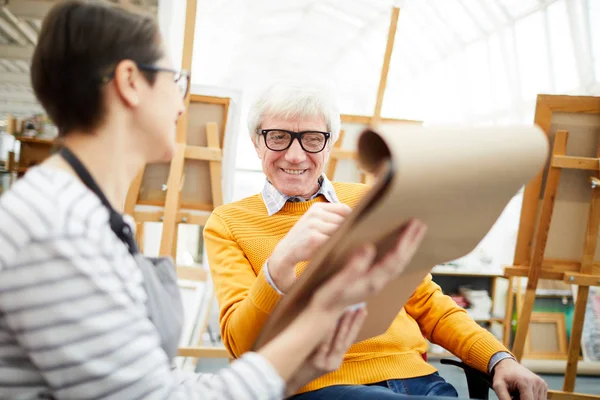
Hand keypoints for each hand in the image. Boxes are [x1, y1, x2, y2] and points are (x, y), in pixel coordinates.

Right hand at [269, 203, 351, 292]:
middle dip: (349, 231)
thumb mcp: (315, 222)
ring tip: (344, 246)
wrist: (286, 252)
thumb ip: (331, 219)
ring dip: (344, 239)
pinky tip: (339, 251)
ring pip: (340, 231)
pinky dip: (339, 246)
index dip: (352, 219)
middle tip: (353, 241)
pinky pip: (334, 240)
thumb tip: (360, 219)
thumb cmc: (306, 239)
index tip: (356, 229)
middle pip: (344, 221)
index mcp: (317, 208)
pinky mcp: (314, 238)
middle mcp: (315, 213)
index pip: (344, 209)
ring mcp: (314, 225)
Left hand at [285, 307, 366, 395]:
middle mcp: (334, 362)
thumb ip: (327, 341)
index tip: (363, 310)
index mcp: (336, 359)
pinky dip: (328, 333)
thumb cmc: (303, 363)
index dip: (357, 325)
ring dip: (344, 324)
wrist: (290, 381)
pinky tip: (331, 321)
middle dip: (354, 322)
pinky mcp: (316, 363)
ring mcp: (325, 363)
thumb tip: (334, 318)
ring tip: (349, 310)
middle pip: (347, 339)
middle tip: (360, 306)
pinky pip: (323, 345)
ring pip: (338, 341)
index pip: (350, 339)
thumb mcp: (320, 355)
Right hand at [310, 218, 427, 313]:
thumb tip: (368, 247)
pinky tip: (399, 247)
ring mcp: (376, 283)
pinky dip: (399, 253)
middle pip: (401, 261)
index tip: (412, 225)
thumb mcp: (337, 282)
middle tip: (421, 224)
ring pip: (398, 263)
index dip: (405, 242)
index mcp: (372, 281)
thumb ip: (353, 266)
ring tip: (415, 232)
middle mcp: (378, 283)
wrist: (323, 313)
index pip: (394, 259)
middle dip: (412, 242)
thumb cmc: (327, 297)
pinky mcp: (372, 281)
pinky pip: (392, 266)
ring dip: (408, 247)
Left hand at [492, 358, 547, 399]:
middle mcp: (536, 382)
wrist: (508, 365)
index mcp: (526, 382)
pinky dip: (532, 398)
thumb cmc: (503, 375)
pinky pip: (540, 398)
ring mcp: (541, 383)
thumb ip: (504, 398)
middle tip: (514, 396)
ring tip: (517, 394)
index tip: (513, 398)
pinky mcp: (543, 385)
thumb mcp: (498, 386)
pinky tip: (523, 393)